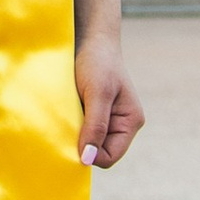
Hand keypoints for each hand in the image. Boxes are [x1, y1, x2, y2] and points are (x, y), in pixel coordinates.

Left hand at [74, 22, 143, 170]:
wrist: (91, 40)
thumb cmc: (98, 63)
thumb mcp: (97, 93)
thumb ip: (95, 126)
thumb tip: (88, 159)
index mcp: (131, 122)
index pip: (110, 157)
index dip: (91, 155)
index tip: (72, 139)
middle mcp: (122, 125)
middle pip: (99, 152)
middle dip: (83, 143)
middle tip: (69, 122)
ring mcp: (108, 120)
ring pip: (88, 142)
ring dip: (76, 133)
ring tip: (70, 113)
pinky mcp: (94, 114)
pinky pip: (82, 131)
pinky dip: (72, 125)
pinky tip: (68, 111)